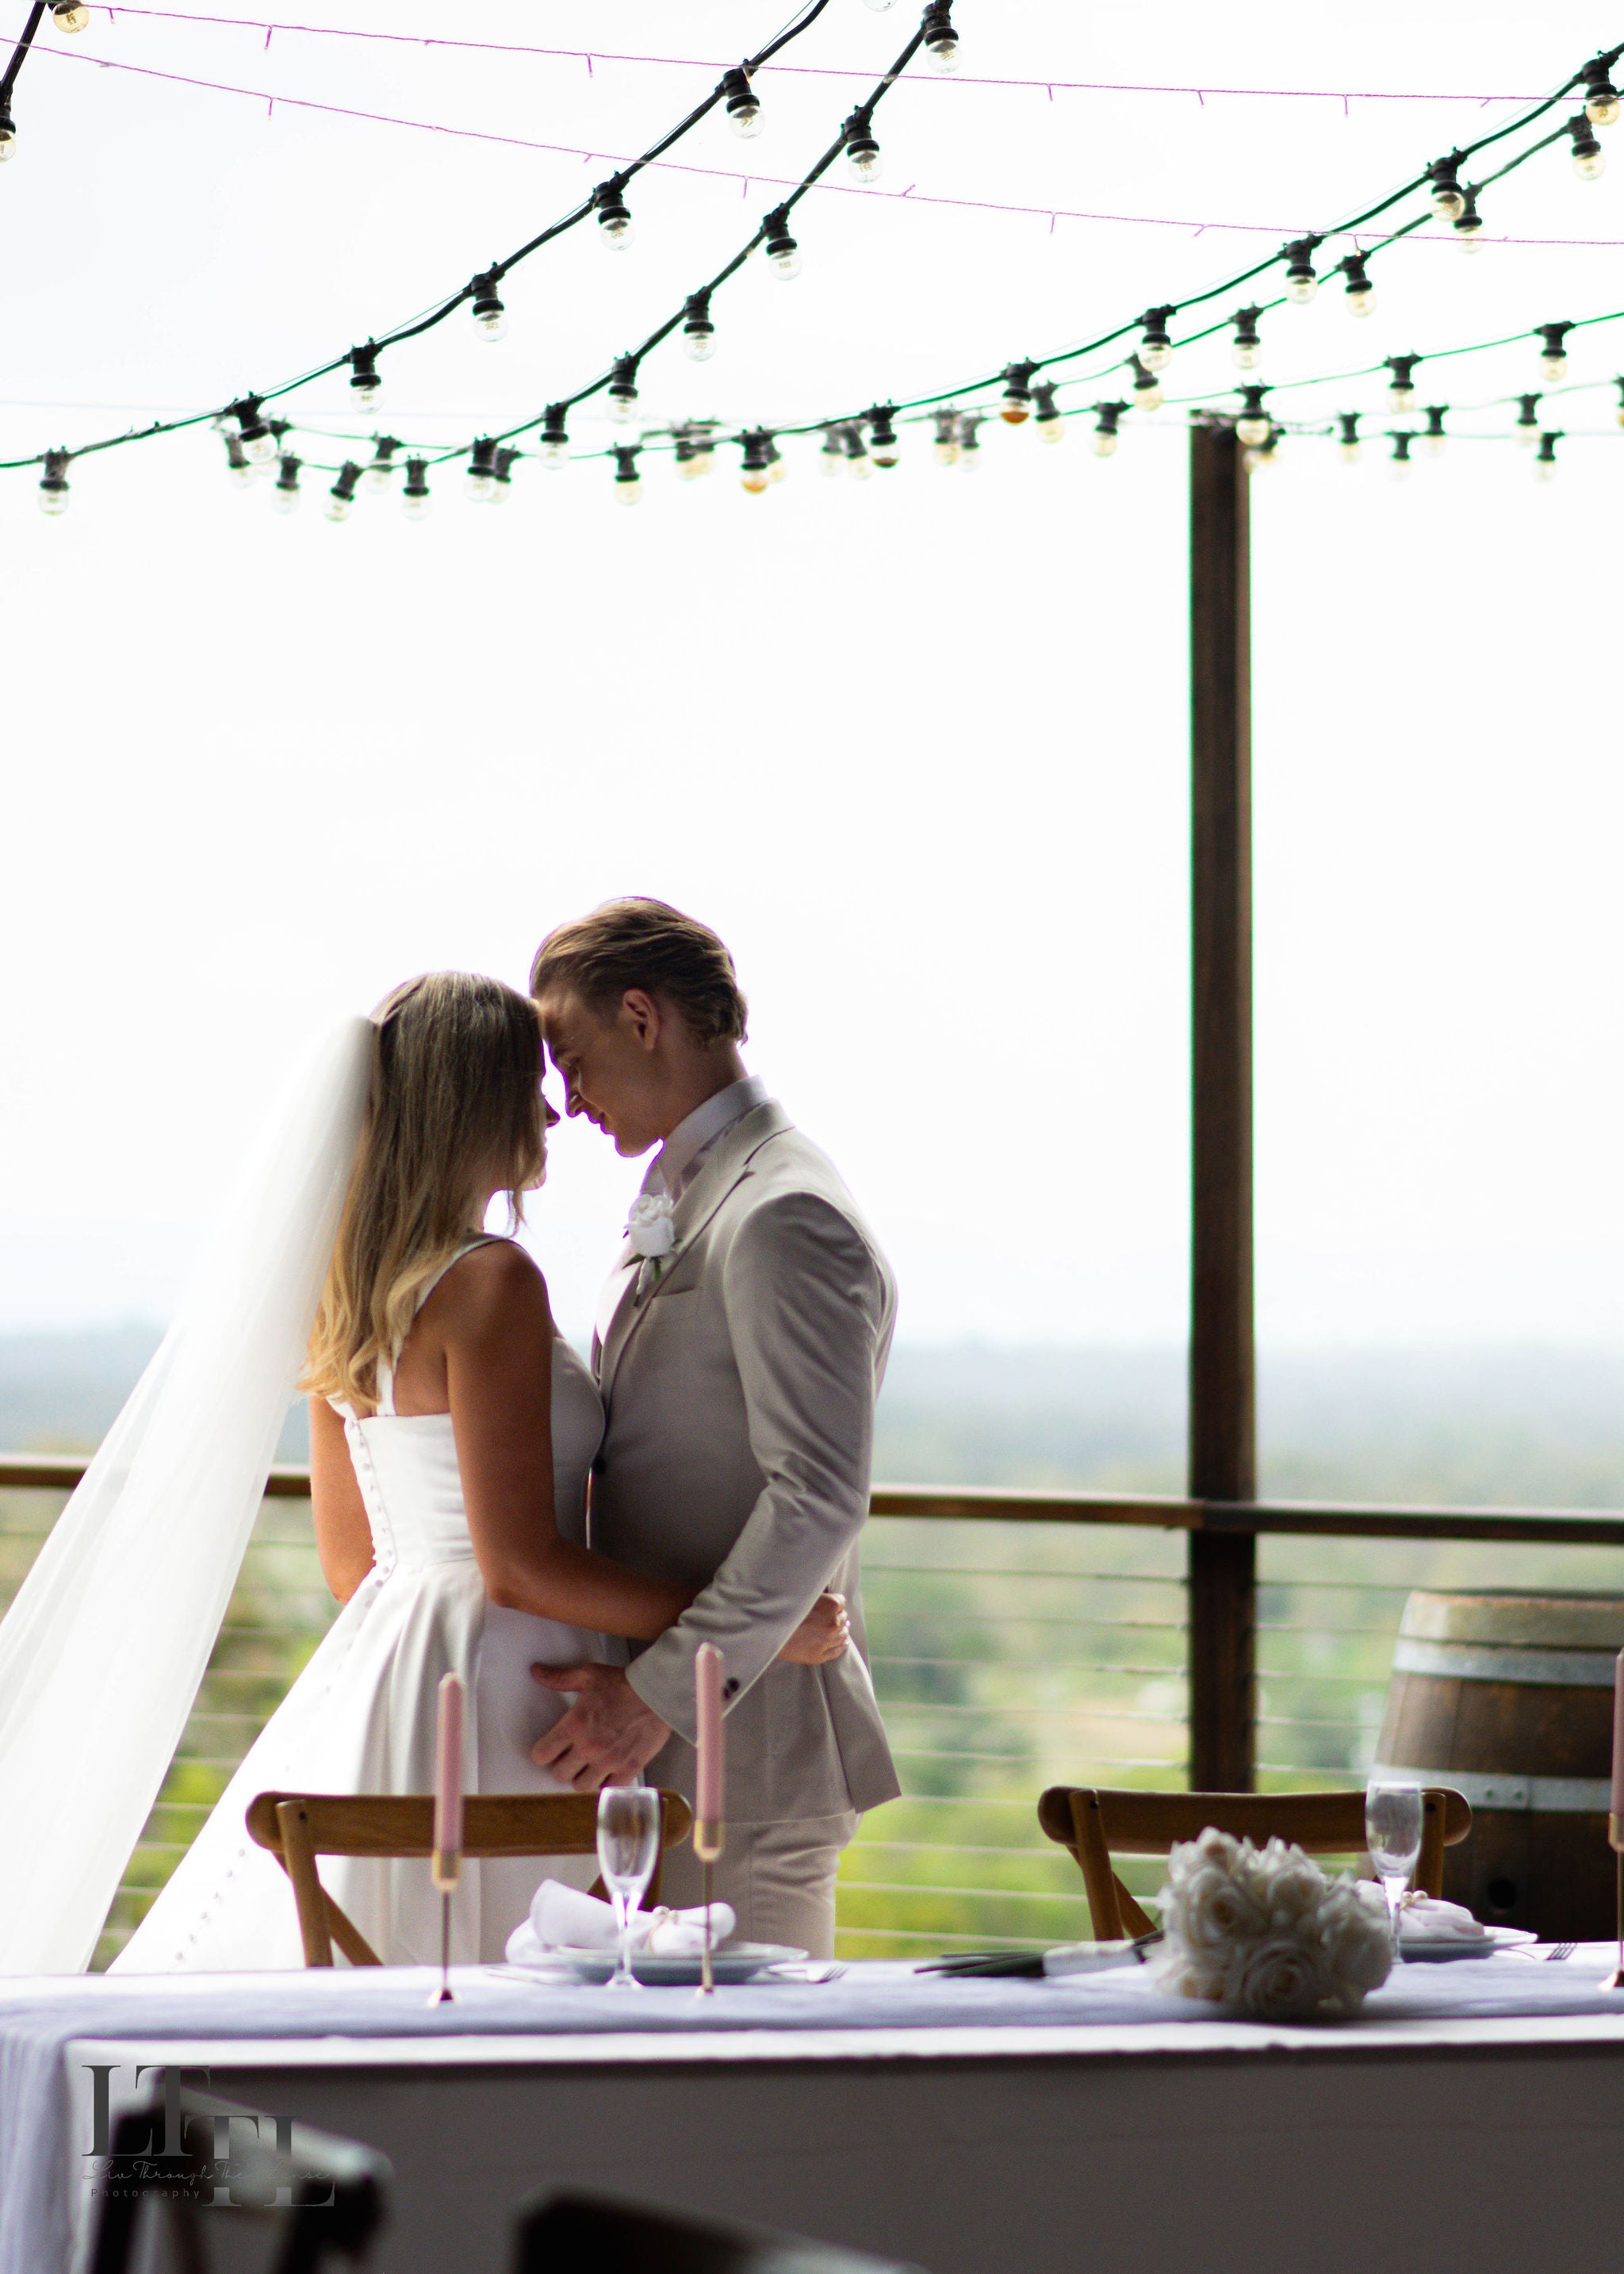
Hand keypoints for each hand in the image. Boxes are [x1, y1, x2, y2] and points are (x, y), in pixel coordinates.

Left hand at [529, 1662, 671, 1791]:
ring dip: (582, 1777)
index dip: (543, 1753)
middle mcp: (588, 1748)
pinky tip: (607, 1771)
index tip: (549, 1749)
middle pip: (559, 1775)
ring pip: (581, 1786)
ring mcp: (608, 1761)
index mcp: (574, 1726)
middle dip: (562, 1766)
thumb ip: (559, 1678)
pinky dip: (606, 1783)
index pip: (542, 1755)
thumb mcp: (587, 1675)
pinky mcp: (628, 1769)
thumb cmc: (622, 1684)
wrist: (657, 1693)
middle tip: (570, 1757)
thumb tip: (536, 1671)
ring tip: (588, 1767)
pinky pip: (608, 1789)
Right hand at [777, 1590, 849, 1664]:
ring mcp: (826, 1641)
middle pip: (844, 1618)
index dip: (835, 1602)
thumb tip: (826, 1596)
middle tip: (831, 1616)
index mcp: (830, 1606)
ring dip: (841, 1631)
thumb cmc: (783, 1610)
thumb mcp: (802, 1596)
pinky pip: (837, 1651)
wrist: (768, 1632)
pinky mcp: (819, 1656)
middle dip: (838, 1616)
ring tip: (839, 1629)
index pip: (842, 1602)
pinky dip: (841, 1646)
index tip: (829, 1604)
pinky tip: (842, 1643)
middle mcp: (832, 1624)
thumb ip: (817, 1595)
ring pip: (843, 1635)